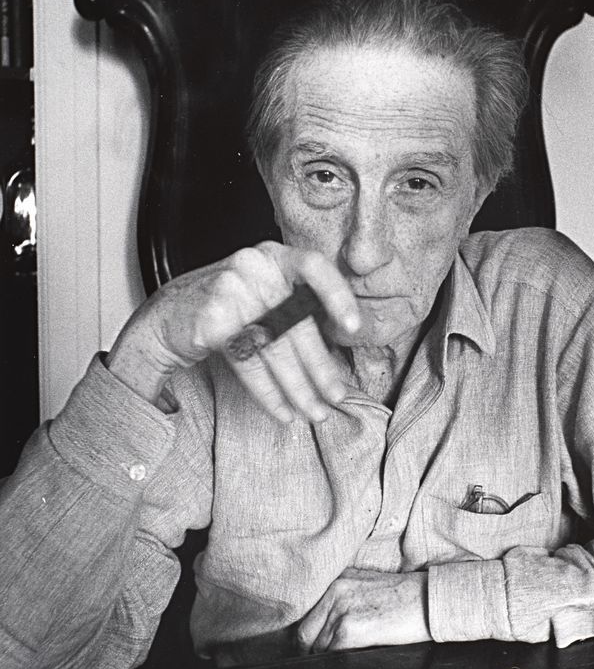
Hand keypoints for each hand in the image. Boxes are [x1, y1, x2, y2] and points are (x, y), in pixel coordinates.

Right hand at [107, 242, 359, 422]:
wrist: (166, 317)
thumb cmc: (226, 306)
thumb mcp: (263, 291)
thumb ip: (296, 306)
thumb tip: (339, 347)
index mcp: (273, 257)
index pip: (314, 267)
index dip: (337, 295)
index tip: (353, 326)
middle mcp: (254, 268)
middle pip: (297, 323)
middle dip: (320, 367)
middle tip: (336, 394)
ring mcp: (231, 292)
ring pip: (276, 348)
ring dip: (298, 388)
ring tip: (314, 411)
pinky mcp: (213, 320)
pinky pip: (250, 363)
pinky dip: (269, 393)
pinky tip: (282, 410)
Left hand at [296, 568, 429, 652]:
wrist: (429, 599)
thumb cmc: (406, 597)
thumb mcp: (368, 587)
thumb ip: (344, 600)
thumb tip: (327, 627)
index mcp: (339, 580)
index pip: (308, 613)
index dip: (309, 634)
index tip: (311, 647)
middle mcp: (335, 591)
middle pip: (305, 632)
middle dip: (311, 650)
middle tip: (321, 662)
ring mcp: (340, 610)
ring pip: (317, 646)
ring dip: (326, 659)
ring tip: (340, 663)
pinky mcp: (349, 630)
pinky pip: (331, 654)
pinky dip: (335, 664)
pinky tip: (348, 663)